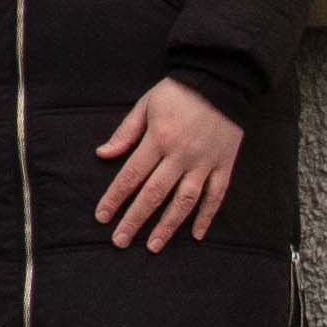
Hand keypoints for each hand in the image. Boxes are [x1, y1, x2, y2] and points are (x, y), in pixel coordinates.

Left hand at [94, 79, 240, 252]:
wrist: (221, 80)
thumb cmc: (177, 92)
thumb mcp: (145, 105)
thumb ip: (125, 132)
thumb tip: (102, 155)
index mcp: (158, 139)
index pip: (131, 175)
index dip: (115, 198)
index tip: (102, 217)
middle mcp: (181, 155)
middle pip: (154, 194)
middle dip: (135, 219)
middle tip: (121, 241)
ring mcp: (205, 162)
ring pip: (185, 201)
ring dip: (168, 226)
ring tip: (153, 245)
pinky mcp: (225, 165)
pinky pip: (217, 196)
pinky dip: (207, 216)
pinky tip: (197, 235)